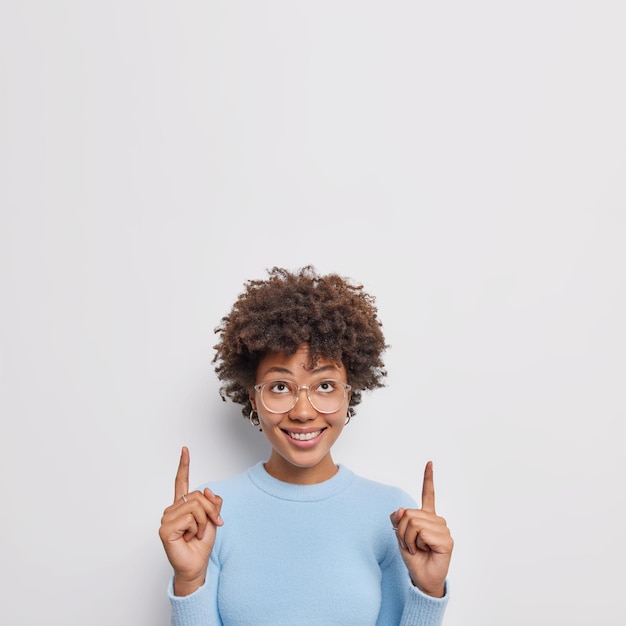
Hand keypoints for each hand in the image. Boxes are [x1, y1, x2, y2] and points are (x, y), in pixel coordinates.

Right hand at [159, 446, 223, 595]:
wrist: (197, 565)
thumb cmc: (201, 543)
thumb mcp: (213, 519)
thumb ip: (212, 502)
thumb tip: (207, 489)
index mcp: (182, 505)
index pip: (181, 482)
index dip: (183, 465)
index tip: (185, 449)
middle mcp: (172, 509)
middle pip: (198, 496)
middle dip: (210, 511)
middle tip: (210, 526)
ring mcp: (166, 518)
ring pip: (195, 506)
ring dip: (204, 522)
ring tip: (196, 534)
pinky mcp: (165, 529)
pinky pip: (190, 518)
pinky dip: (196, 529)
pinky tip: (188, 538)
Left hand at [390, 461, 452, 597]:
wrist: (421, 578)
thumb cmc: (413, 557)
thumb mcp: (399, 535)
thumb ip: (398, 520)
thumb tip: (401, 510)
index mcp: (427, 517)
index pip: (428, 494)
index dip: (428, 478)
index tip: (430, 463)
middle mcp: (437, 521)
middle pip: (410, 513)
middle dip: (403, 531)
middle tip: (410, 545)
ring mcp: (443, 530)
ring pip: (414, 522)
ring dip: (408, 539)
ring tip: (417, 549)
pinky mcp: (446, 541)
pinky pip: (422, 533)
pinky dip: (416, 543)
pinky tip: (424, 551)